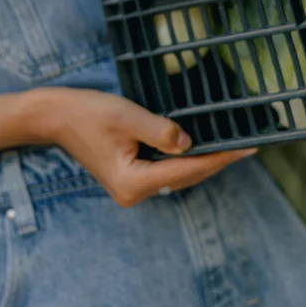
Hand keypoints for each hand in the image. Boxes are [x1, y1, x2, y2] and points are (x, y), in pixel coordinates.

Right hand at [37, 87, 255, 207]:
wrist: (56, 117)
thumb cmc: (88, 113)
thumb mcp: (127, 117)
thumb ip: (160, 131)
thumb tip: (189, 144)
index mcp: (133, 182)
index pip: (186, 170)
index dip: (218, 158)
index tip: (246, 149)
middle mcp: (134, 193)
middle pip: (185, 177)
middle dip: (216, 161)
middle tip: (249, 147)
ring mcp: (132, 189)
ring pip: (178, 176)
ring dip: (204, 162)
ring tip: (234, 148)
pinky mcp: (131, 180)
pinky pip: (166, 172)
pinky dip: (186, 161)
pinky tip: (204, 149)